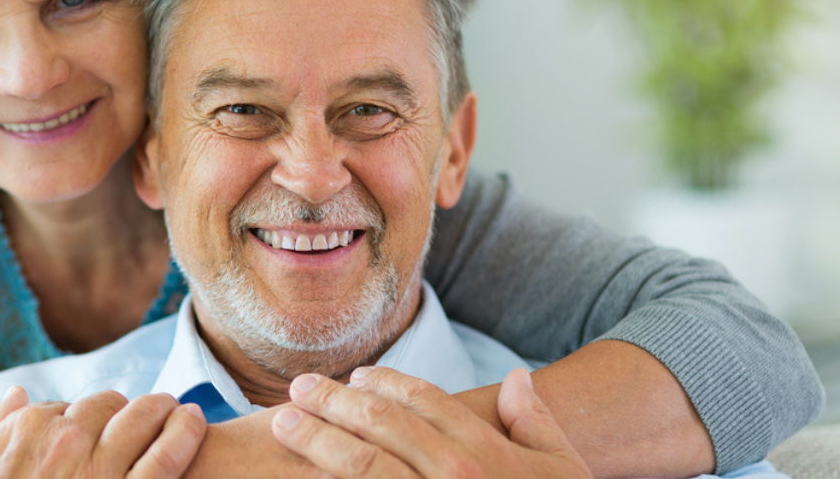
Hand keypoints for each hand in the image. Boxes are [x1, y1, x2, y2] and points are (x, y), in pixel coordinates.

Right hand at [0, 386, 206, 478]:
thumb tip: (16, 394)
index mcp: (27, 428)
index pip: (69, 407)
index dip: (83, 419)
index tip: (93, 431)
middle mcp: (66, 439)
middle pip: (110, 405)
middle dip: (123, 411)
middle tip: (143, 418)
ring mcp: (100, 468)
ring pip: (142, 417)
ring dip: (160, 411)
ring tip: (180, 412)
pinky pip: (166, 456)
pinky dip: (184, 434)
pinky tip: (194, 422)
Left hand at [271, 367, 590, 478]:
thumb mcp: (562, 472)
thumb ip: (537, 424)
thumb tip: (515, 378)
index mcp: (487, 452)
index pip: (423, 400)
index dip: (384, 382)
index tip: (355, 377)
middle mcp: (454, 475)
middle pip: (381, 424)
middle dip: (333, 401)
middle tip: (299, 388)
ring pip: (360, 463)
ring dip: (316, 438)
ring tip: (283, 421)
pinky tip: (301, 477)